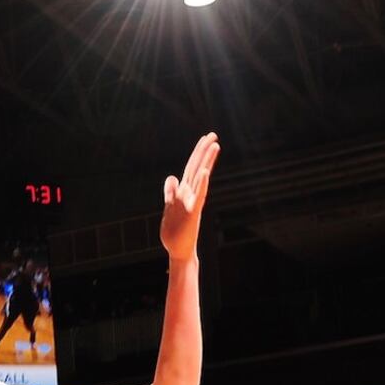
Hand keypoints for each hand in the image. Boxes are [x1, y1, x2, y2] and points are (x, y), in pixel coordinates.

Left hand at [161, 132, 219, 260]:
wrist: (178, 250)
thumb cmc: (175, 231)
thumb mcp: (169, 206)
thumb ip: (170, 191)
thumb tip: (171, 176)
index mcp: (184, 191)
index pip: (191, 167)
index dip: (197, 152)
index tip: (205, 138)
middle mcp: (191, 194)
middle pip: (197, 167)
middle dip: (204, 151)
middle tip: (214, 134)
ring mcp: (193, 202)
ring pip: (200, 178)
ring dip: (207, 161)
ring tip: (215, 145)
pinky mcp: (192, 213)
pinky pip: (199, 196)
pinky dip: (202, 184)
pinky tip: (206, 172)